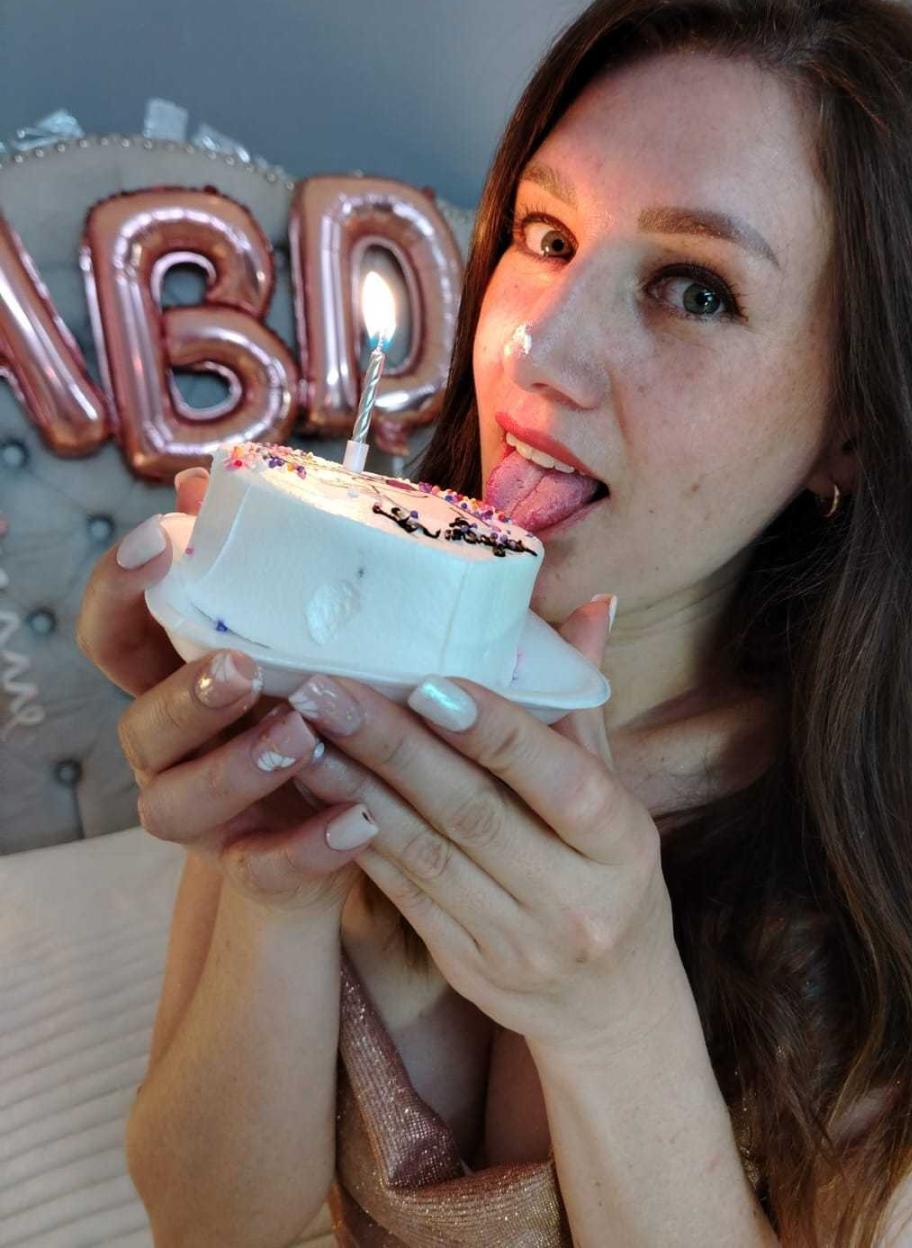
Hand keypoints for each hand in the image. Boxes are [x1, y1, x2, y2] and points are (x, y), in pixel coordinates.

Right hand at [75, 468, 381, 919]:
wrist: (361, 799)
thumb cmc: (326, 686)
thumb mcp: (304, 624)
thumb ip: (262, 561)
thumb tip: (208, 478)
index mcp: (173, 677)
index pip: (113, 632)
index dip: (119, 589)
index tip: (159, 542)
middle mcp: (171, 748)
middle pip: (141, 725)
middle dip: (186, 696)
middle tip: (243, 669)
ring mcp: (206, 815)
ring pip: (178, 805)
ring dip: (236, 770)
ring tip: (302, 740)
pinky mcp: (256, 868)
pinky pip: (267, 870)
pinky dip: (309, 847)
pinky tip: (361, 819)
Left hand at [285, 596, 683, 1059]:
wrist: (613, 1008)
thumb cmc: (613, 876)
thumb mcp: (618, 798)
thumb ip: (582, 709)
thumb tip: (587, 606)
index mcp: (622, 843)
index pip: (558, 780)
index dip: (495, 732)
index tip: (429, 683)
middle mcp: (571, 897)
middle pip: (472, 813)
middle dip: (393, 747)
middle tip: (326, 689)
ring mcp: (514, 940)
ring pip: (422, 853)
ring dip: (354, 788)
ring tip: (300, 732)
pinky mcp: (464, 963)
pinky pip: (401, 891)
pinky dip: (355, 835)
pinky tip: (316, 791)